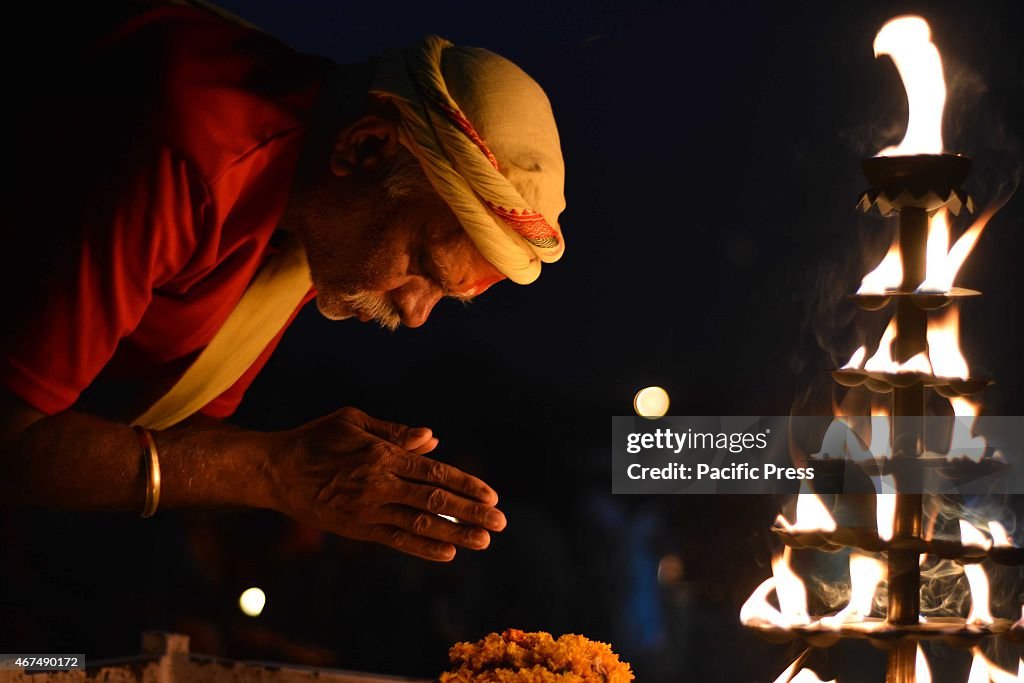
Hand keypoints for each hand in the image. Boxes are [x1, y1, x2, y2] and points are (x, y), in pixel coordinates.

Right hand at [264, 406, 505, 560]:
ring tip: (483, 540)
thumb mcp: (354, 421)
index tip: (492, 494)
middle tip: (501, 522)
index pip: (434, 472)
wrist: (275, 471)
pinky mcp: (358, 529)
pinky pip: (396, 540)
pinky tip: (449, 551)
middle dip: (471, 512)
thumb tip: (433, 439)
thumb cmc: (317, 438)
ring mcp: (369, 510)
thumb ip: (395, 432)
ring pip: (420, 524)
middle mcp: (379, 485)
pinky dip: (424, 547)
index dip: (465, 484)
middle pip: (435, 501)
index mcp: (382, 455)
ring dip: (455, 533)